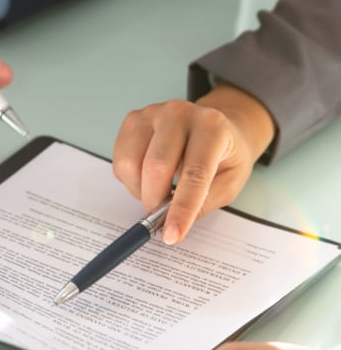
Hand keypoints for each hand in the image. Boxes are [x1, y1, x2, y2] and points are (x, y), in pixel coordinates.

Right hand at [112, 85, 275, 243]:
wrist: (218, 124)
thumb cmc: (224, 155)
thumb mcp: (229, 183)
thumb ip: (202, 203)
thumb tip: (170, 221)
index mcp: (212, 127)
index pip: (194, 174)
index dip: (182, 209)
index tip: (172, 236)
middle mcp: (180, 113)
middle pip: (155, 167)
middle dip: (154, 201)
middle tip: (161, 216)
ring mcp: (153, 113)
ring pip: (131, 165)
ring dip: (140, 190)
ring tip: (158, 191)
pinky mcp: (133, 120)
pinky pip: (120, 160)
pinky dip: (130, 180)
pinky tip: (147, 177)